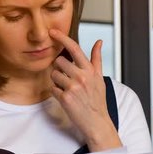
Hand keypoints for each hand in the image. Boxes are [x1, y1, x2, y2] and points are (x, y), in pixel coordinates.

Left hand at [48, 29, 121, 151]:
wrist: (97, 122)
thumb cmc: (97, 100)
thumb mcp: (99, 78)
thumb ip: (96, 59)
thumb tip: (99, 41)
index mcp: (90, 70)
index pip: (74, 48)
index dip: (62, 37)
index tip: (52, 31)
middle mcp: (82, 76)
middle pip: (59, 61)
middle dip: (59, 68)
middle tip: (67, 78)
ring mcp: (73, 87)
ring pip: (54, 74)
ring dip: (57, 81)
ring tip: (68, 89)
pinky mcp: (65, 98)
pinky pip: (52, 88)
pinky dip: (56, 92)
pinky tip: (66, 97)